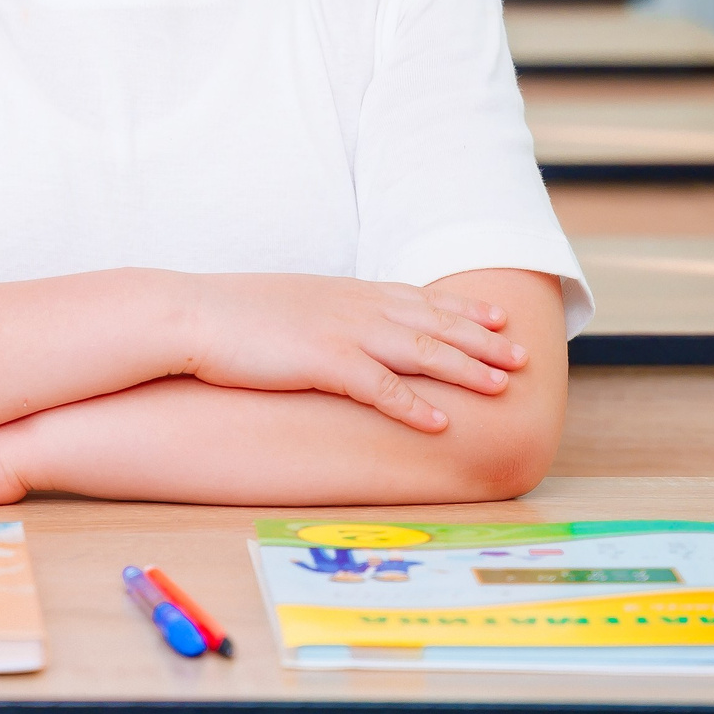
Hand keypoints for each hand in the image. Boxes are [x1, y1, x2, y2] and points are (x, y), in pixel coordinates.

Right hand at [175, 272, 527, 432]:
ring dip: (466, 368)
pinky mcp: (320, 361)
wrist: (189, 314)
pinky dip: (412, 404)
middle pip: (432, 322)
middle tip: (524, 354)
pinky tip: (440, 421)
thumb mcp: (291, 303)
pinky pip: (378, 387)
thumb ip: (326, 311)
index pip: (418, 298)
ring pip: (419, 350)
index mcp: (345, 292)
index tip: (499, 317)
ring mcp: (340, 332)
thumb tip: (344, 326)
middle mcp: (353, 307)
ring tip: (503, 385)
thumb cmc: (232, 314)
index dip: (463, 310)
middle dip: (482, 339)